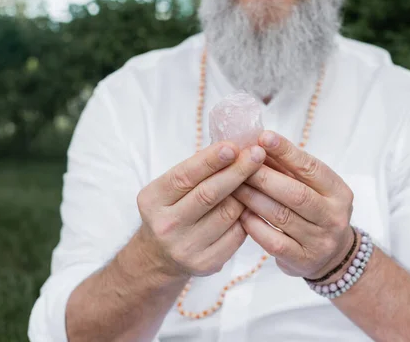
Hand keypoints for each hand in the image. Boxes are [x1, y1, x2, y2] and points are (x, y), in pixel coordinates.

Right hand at [136, 142, 265, 277]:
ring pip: (228, 213)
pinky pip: (237, 233)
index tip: (233, 146)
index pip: (184, 176)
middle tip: (257, 154)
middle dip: (237, 171)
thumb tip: (234, 145)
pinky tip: (252, 205)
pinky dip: (247, 216)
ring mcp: (185, 247)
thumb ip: (196, 169)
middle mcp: (166, 225)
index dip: (210, 160)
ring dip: (246, 193)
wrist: (159, 257)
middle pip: (209, 194)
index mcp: (152, 200)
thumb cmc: (172, 210)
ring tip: (256, 178)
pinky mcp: (206, 263)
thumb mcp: (170, 189)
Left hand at [233, 131, 353, 279]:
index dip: (286, 151)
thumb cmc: (315, 210)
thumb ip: (289, 169)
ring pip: (281, 216)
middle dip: (264, 176)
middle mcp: (333, 217)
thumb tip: (258, 143)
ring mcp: (319, 241)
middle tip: (240, 163)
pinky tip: (240, 214)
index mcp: (338, 192)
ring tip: (234, 186)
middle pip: (295, 193)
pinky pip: (273, 242)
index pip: (311, 168)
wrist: (333, 255)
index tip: (263, 137)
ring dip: (254, 198)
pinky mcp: (303, 260)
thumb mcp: (313, 188)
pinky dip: (254, 226)